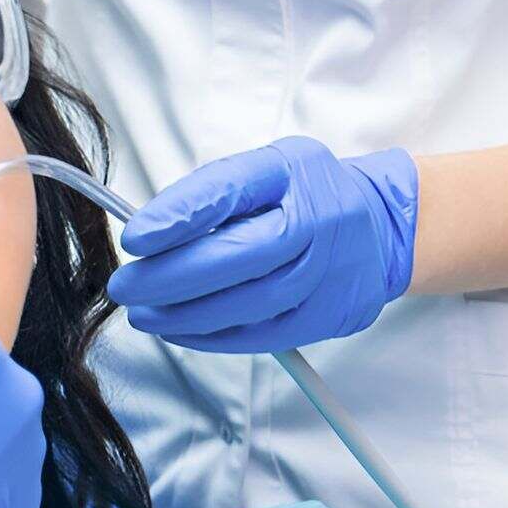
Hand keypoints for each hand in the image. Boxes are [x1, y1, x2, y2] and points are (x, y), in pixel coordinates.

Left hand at [107, 136, 418, 351]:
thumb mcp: (264, 169)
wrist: (381, 226)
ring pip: (250, 303)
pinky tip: (180, 332)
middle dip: (172, 277)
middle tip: (126, 287)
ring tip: (143, 314)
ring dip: (187, 315)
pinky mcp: (329, 315)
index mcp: (293, 172)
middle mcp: (318, 221)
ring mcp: (328, 272)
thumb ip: (211, 194)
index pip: (231, 191)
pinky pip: (265, 334)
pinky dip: (215, 337)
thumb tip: (151, 233)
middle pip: (240, 256)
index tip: (135, 238)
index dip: (179, 216)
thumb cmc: (306, 194)